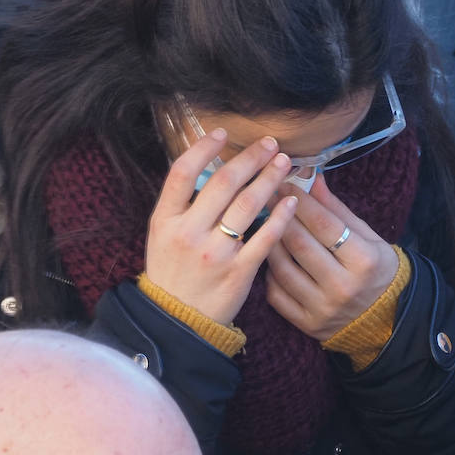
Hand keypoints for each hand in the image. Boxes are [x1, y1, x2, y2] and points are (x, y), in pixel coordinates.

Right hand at [145, 131, 297, 324]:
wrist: (178, 320)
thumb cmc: (172, 273)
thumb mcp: (161, 236)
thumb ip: (181, 205)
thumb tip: (210, 168)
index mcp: (164, 220)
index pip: (182, 173)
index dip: (203, 148)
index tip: (222, 133)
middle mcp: (188, 233)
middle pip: (222, 183)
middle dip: (249, 158)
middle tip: (270, 143)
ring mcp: (214, 253)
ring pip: (247, 205)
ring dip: (269, 179)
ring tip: (284, 163)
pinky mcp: (238, 271)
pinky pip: (265, 237)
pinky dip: (281, 216)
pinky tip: (292, 200)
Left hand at [264, 173, 400, 341]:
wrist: (385, 316)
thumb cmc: (375, 269)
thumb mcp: (368, 237)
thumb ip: (338, 210)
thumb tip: (313, 179)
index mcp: (364, 261)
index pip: (324, 223)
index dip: (301, 199)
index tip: (285, 183)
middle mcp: (343, 286)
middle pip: (299, 243)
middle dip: (279, 215)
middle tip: (266, 196)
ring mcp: (323, 308)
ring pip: (282, 267)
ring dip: (270, 242)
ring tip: (267, 226)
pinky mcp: (307, 323)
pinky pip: (276, 293)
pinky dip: (270, 273)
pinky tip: (274, 259)